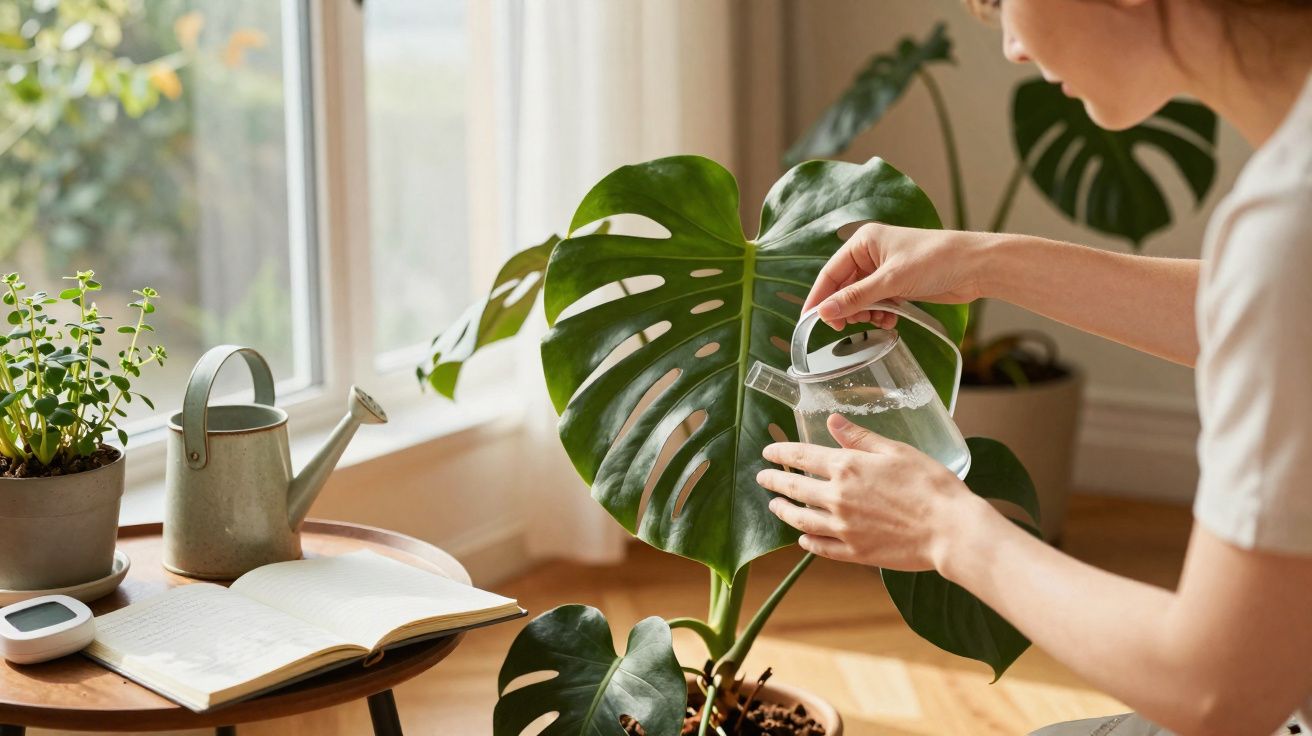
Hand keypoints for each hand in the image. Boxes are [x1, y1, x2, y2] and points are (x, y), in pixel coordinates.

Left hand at [756, 414, 977, 570]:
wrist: (950, 530)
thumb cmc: (930, 485)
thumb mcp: (897, 451)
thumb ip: (860, 438)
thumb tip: (832, 421)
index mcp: (846, 468)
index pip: (800, 457)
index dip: (780, 453)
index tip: (768, 452)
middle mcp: (837, 498)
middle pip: (794, 488)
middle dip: (774, 482)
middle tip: (763, 479)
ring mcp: (843, 529)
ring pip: (800, 520)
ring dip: (783, 512)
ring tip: (775, 507)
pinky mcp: (854, 553)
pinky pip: (820, 547)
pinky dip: (807, 541)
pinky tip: (802, 538)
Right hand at [805, 223, 999, 330]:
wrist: (976, 266)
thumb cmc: (936, 259)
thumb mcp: (891, 280)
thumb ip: (856, 298)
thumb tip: (824, 312)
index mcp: (864, 242)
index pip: (830, 273)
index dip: (819, 297)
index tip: (808, 320)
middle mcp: (871, 254)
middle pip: (844, 288)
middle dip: (846, 308)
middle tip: (847, 326)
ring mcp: (885, 270)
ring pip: (861, 299)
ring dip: (865, 314)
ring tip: (877, 320)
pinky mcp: (899, 285)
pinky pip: (878, 303)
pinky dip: (880, 314)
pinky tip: (890, 320)